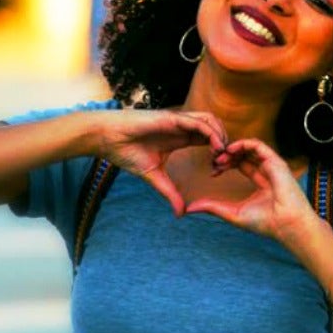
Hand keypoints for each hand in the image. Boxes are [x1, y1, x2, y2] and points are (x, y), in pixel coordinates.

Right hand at [92, 109, 226, 215]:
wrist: (108, 139)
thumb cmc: (126, 153)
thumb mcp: (154, 177)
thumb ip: (169, 192)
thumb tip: (180, 214)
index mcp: (180, 137)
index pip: (208, 139)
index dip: (217, 152)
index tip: (217, 171)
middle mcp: (182, 127)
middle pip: (214, 127)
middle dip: (224, 143)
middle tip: (224, 163)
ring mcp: (178, 121)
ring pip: (210, 120)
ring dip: (221, 136)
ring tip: (221, 155)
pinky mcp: (172, 118)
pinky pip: (198, 122)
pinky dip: (211, 133)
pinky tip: (215, 148)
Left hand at [184, 138, 316, 241]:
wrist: (285, 225)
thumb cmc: (265, 223)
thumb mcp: (233, 213)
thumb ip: (213, 207)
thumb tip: (190, 208)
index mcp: (261, 182)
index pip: (241, 165)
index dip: (225, 165)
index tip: (212, 172)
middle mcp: (267, 171)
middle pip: (244, 155)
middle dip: (226, 156)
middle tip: (213, 161)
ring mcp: (272, 166)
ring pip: (250, 147)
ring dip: (233, 148)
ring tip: (220, 155)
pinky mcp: (276, 162)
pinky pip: (258, 145)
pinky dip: (243, 144)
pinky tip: (231, 150)